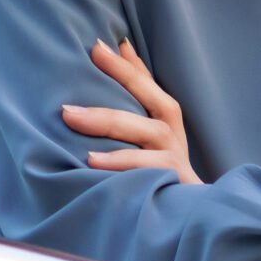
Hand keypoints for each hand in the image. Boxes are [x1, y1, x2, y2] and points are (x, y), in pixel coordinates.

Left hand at [61, 38, 201, 184]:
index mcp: (165, 117)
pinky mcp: (172, 182)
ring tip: (72, 117)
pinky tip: (91, 161)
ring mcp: (173, 157)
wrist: (189, 214)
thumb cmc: (161, 167)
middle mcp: (172, 133)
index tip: (96, 46)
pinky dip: (120, 163)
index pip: (145, 83)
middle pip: (150, 97)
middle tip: (86, 62)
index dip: (124, 64)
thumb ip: (137, 92)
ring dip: (109, 122)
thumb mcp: (149, 130)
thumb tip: (120, 47)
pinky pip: (145, 169)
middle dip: (120, 79)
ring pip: (147, 132)